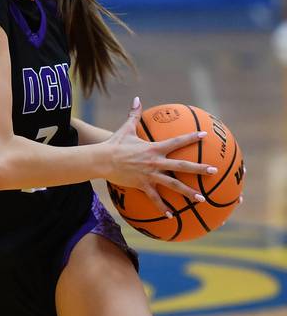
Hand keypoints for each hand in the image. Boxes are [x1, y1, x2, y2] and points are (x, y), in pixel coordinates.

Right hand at [105, 97, 216, 215]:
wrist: (102, 160)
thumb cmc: (114, 143)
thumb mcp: (126, 128)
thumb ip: (134, 114)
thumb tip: (136, 98)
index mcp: (154, 148)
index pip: (177, 141)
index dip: (191, 137)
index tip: (205, 135)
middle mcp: (155, 162)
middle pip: (182, 165)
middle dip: (199, 168)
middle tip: (214, 171)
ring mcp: (150, 174)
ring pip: (173, 185)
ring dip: (188, 192)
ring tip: (202, 198)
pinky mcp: (142, 185)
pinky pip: (155, 198)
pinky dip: (163, 208)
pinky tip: (172, 216)